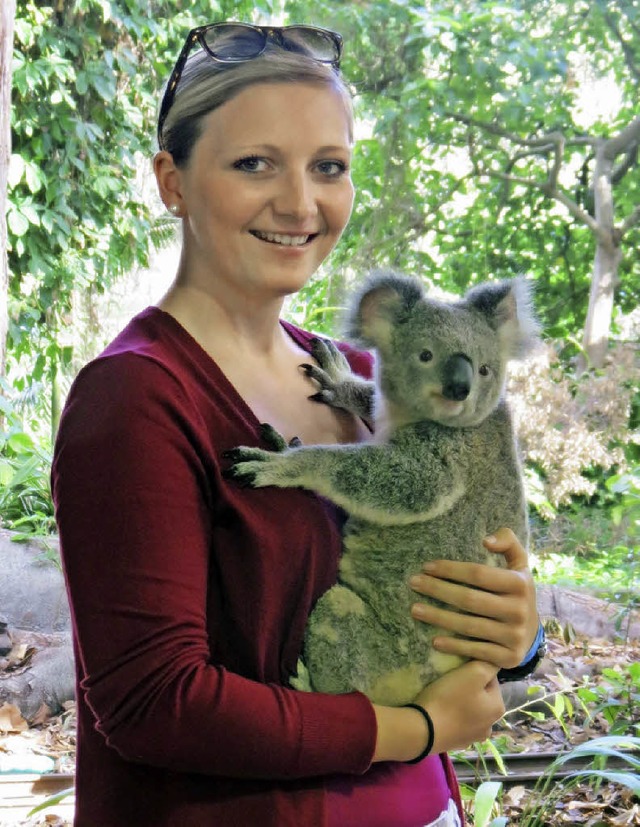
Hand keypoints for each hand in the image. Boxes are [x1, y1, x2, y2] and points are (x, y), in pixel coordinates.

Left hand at [409, 528, 538, 669]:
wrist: (531, 634)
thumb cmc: (515, 592)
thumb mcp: (519, 565)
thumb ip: (508, 542)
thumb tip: (487, 540)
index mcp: (520, 584)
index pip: (478, 574)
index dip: (450, 569)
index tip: (427, 566)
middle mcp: (519, 611)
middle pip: (469, 599)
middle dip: (437, 589)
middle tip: (413, 583)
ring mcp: (513, 636)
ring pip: (468, 625)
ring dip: (437, 617)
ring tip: (415, 609)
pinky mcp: (508, 658)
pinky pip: (475, 650)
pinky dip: (454, 646)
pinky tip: (434, 640)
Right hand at [415, 660, 504, 751]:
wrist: (424, 729)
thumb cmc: (450, 698)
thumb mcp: (473, 673)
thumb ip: (488, 664)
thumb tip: (494, 662)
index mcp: (498, 708)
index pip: (491, 679)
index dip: (474, 670)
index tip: (459, 670)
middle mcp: (490, 725)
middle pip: (481, 696)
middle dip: (469, 687)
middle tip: (450, 681)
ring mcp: (473, 737)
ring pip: (469, 710)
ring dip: (461, 702)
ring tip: (443, 696)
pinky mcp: (457, 742)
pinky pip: (457, 722)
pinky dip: (451, 716)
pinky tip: (440, 712)